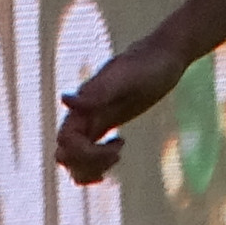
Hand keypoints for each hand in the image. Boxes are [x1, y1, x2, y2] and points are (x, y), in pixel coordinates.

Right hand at [56, 35, 188, 184]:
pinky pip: (87, 153)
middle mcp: (83, 115)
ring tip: (117, 157)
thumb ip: (97, 92)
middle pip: (65, 155)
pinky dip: (96, 164)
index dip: (87, 153)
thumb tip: (64, 101)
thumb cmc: (147, 64)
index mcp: (83, 106)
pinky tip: (118, 153)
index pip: (66, 143)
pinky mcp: (103, 125)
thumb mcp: (125, 78)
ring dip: (90, 168)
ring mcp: (92, 121)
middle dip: (88, 163)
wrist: (162, 55)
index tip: (120, 143)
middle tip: (118, 154)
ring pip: (73, 159)